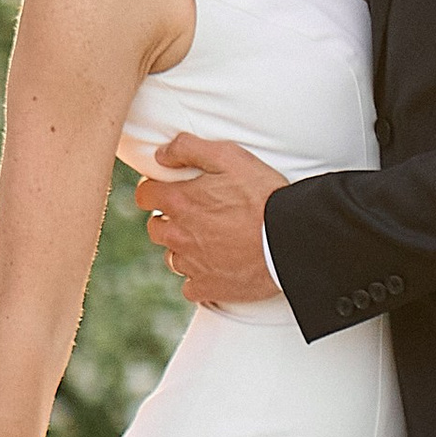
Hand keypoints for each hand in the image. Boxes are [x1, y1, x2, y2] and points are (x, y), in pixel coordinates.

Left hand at [137, 134, 287, 309]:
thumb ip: (188, 148)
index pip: (144, 196)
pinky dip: (200, 279)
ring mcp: (191, 265)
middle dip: (168, 220)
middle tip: (195, 215)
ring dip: (184, 249)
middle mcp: (178, 235)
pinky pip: (190, 287)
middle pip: (155, 228)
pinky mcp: (208, 287)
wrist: (290, 239)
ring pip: (172, 258)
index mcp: (179, 201)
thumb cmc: (263, 195)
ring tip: (211, 242)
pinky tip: (217, 268)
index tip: (170, 190)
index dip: (155, 190)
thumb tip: (160, 155)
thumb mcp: (229, 156)